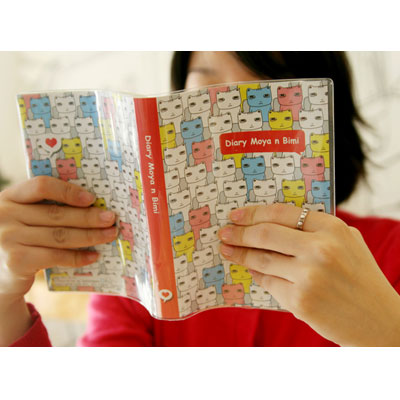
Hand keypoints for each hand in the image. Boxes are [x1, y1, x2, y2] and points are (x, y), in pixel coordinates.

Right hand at [0, 176, 117, 308]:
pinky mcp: (17, 261)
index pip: (41, 186)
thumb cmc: (17, 239)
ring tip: (109, 234)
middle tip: (111, 218)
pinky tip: (94, 255)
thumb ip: (43, 208)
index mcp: (9, 197)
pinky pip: (56, 256)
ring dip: (90, 235)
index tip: (92, 198)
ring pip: (60, 235)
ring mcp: (9, 238)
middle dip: (89, 216)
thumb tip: (92, 204)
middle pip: (56, 213)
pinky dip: (78, 257)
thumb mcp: (22, 217)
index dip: (68, 191)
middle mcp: (5, 215)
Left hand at [218, 203, 399, 345]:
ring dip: (239, 254)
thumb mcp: (348, 243)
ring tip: (227, 250)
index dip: (254, 213)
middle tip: (224, 233)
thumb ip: (316, 230)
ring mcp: (309, 277)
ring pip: (261, 260)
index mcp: (332, 229)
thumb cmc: (361, 279)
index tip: (236, 215)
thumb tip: (273, 223)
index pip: (282, 213)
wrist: (380, 321)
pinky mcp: (300, 301)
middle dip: (239, 233)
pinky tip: (250, 270)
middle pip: (265, 234)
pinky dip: (257, 275)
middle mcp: (320, 250)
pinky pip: (269, 283)